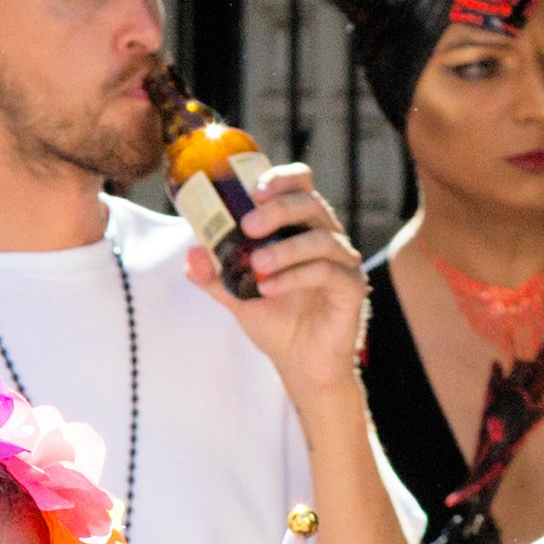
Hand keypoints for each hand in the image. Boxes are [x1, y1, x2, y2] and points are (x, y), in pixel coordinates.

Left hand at [196, 165, 366, 391]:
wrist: (300, 365)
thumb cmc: (276, 323)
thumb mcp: (237, 296)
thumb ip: (214, 275)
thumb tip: (191, 254)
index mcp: (301, 229)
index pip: (301, 186)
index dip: (281, 178)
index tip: (253, 189)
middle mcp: (327, 238)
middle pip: (311, 204)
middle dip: (278, 209)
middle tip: (247, 225)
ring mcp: (343, 262)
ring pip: (322, 238)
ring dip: (285, 249)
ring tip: (256, 266)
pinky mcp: (351, 288)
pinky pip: (328, 272)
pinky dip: (295, 276)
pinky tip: (269, 289)